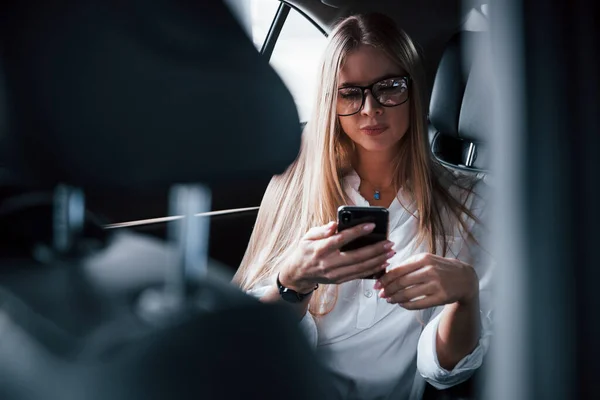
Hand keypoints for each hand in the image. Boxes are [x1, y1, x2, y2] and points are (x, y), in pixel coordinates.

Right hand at [279, 221, 395, 292]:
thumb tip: (335, 224)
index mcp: (320, 249)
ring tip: (390, 253)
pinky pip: (359, 275)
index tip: (371, 225)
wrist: (299, 274)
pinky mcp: (340, 280)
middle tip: (389, 243)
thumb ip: (322, 230)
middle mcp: (329, 263)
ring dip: (378, 260)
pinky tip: (383, 264)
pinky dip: (373, 270)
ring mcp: (335, 274)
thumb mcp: (307, 237)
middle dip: (375, 250)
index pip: (341, 239)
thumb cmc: (305, 251)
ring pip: (360, 268)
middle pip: (356, 256)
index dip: (357, 232)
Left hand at [374, 253, 478, 308]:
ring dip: (395, 298)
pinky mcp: (441, 297)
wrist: (465, 278)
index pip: (398, 270)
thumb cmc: (440, 268)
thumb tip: (387, 274)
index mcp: (424, 259)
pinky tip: (402, 304)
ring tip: (389, 300)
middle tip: (381, 295)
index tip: (377, 285)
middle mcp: (430, 270)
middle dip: (388, 290)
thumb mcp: (426, 260)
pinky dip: (407, 305)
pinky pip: (418, 304)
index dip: (385, 279)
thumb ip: (409, 265)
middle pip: (401, 283)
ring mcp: (436, 285)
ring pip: (408, 294)